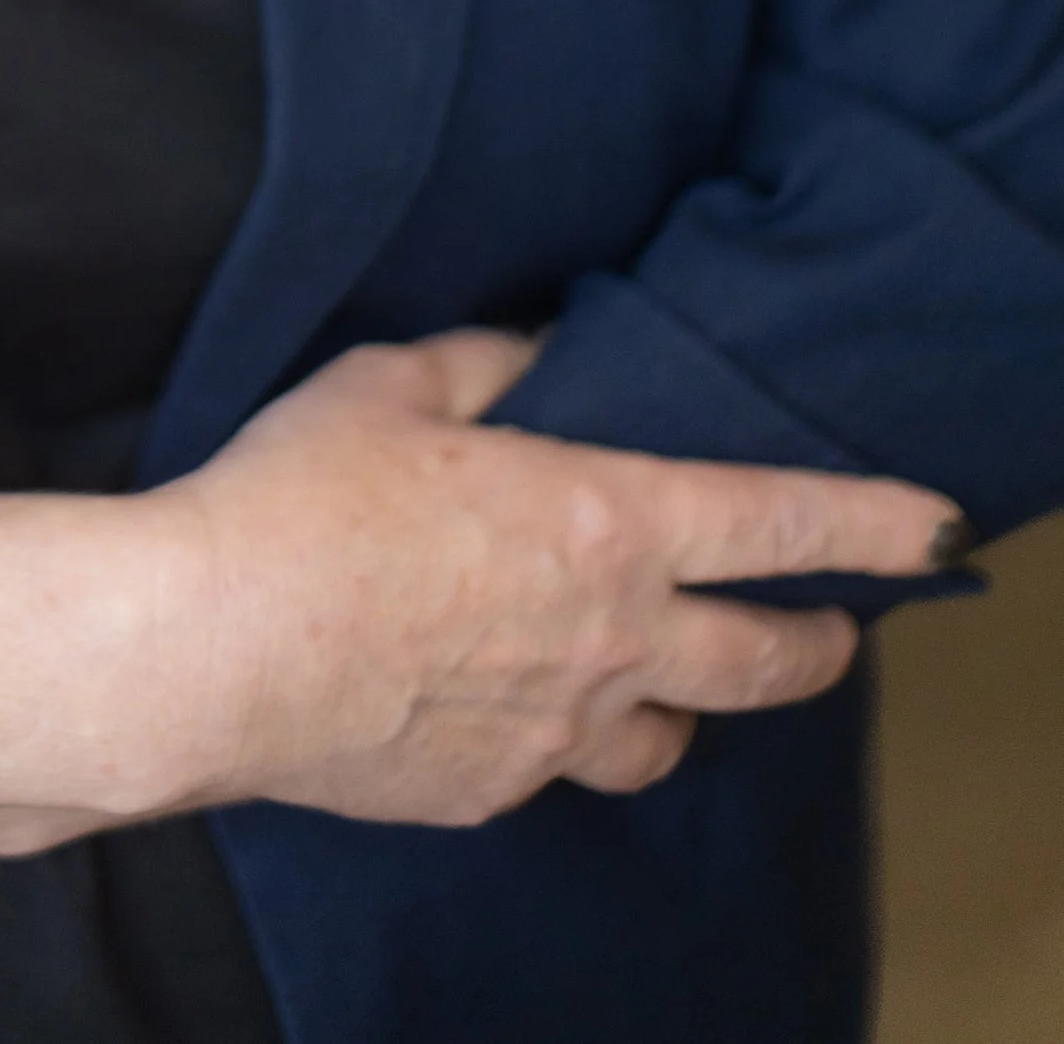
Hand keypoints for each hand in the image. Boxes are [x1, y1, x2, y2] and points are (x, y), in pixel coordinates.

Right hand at [143, 330, 961, 826]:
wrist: (218, 651)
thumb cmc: (302, 498)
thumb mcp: (392, 382)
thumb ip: (488, 364)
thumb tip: (542, 357)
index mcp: (603, 521)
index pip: (779, 524)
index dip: (868, 522)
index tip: (931, 526)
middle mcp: (608, 639)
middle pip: (767, 662)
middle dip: (818, 641)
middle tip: (829, 627)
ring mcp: (555, 732)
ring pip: (671, 738)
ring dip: (682, 703)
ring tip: (651, 673)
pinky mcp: (492, 793)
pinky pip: (558, 767)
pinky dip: (557, 733)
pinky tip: (498, 698)